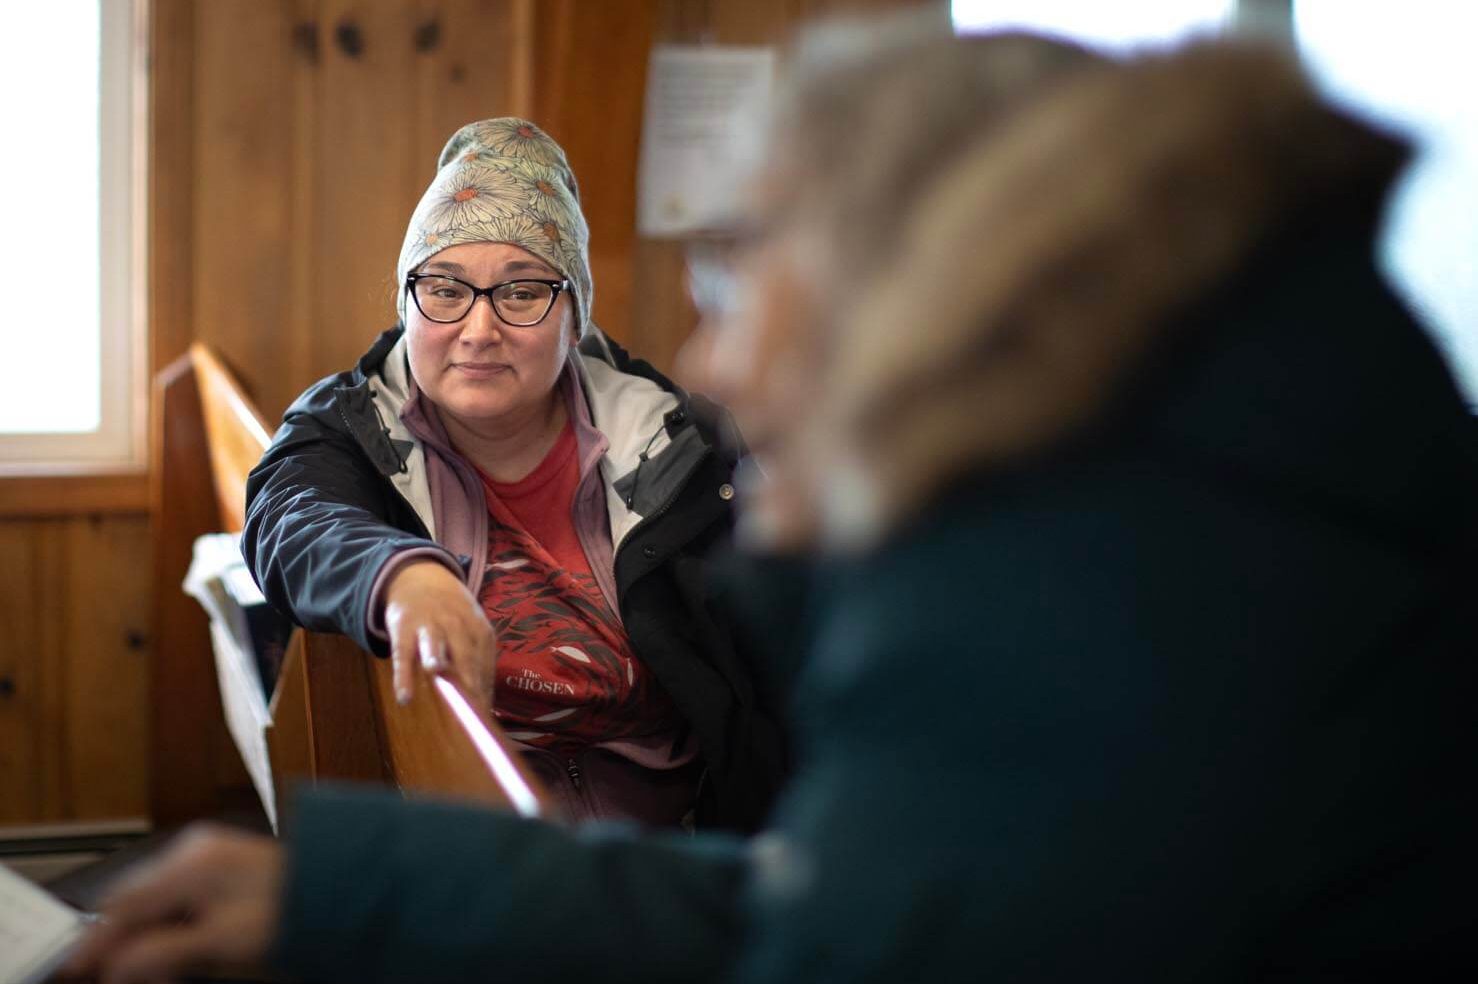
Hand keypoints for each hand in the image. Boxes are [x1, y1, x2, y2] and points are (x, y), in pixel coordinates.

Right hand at [63, 825, 281, 983]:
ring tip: (142, 967)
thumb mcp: (220, 943)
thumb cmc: (288, 913)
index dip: (96, 943)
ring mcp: (210, 853)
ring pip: (154, 897)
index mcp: (190, 863)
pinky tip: (173, 947)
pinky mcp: (224, 864)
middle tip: (110, 975)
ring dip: (144, 933)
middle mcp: (195, 850)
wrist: (343, 893)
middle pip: (134, 899)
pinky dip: (168, 921)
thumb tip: (113, 969)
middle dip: (120, 939)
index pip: (123, 906)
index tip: (75, 971)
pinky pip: (178, 893)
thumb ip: (161, 953)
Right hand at [384, 558, 495, 704]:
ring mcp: (428, 625)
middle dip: (469, 674)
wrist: (420, 579)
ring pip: (434, 643)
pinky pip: (402, 655)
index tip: (486, 713)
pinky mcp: (403, 629)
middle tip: (472, 703)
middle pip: (464, 650)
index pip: (485, 658)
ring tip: (436, 673)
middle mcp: (455, 623)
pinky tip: (404, 697)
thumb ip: (476, 662)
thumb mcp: (468, 628)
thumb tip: (486, 706)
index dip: (485, 684)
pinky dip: (403, 676)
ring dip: (435, 657)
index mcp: (477, 626)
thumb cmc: (450, 617)